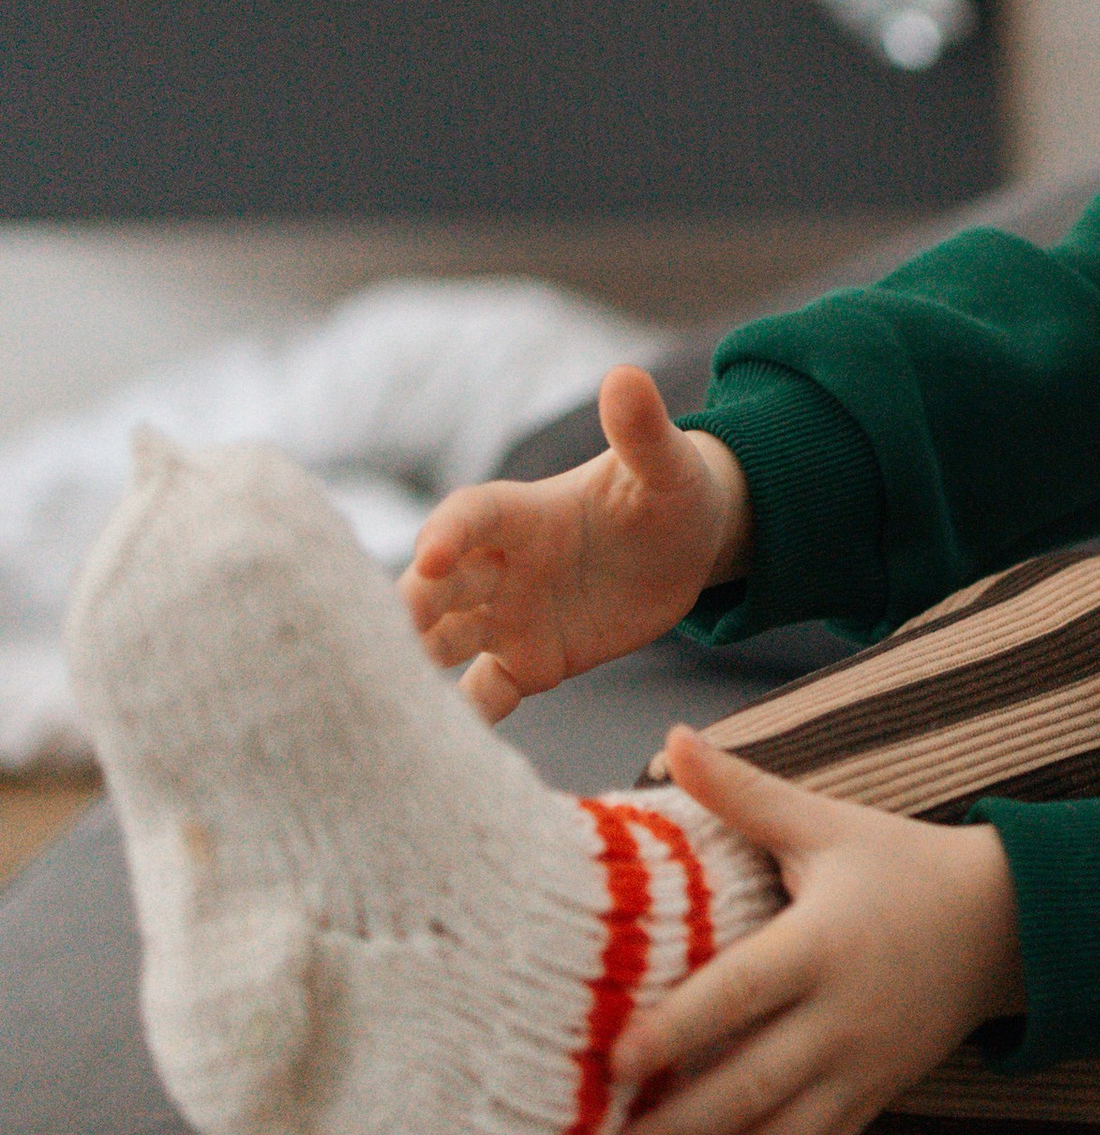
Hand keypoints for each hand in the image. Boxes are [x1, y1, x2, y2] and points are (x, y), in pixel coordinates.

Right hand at [401, 366, 750, 723]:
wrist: (686, 544)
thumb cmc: (671, 491)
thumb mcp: (666, 465)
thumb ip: (641, 430)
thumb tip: (628, 376)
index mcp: (523, 512)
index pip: (471, 516)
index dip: (448, 532)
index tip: (430, 555)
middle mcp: (499, 566)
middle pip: (438, 587)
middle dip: (408, 611)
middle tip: (378, 644)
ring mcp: (507, 616)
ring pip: (445, 642)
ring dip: (415, 667)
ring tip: (377, 706)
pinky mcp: (528, 662)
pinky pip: (485, 693)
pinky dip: (463, 720)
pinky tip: (438, 757)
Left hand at [601, 726, 1024, 1134]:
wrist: (1007, 923)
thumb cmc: (899, 864)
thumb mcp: (827, 824)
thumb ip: (745, 793)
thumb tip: (671, 737)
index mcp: (825, 944)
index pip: (742, 995)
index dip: (678, 1030)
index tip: (614, 1060)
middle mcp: (844, 1018)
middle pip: (752, 1087)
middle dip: (674, 1130)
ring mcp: (862, 1070)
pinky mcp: (873, 1101)